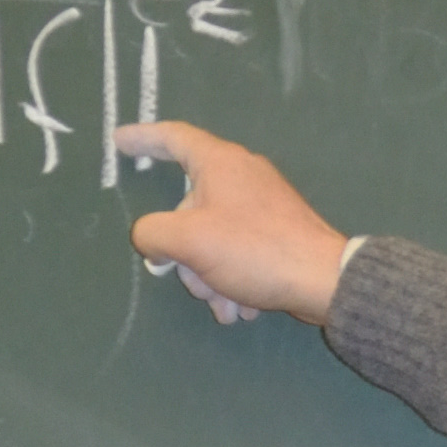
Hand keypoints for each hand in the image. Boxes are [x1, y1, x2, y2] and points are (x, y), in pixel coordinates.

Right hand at [117, 118, 356, 325]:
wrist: (325, 282)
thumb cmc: (254, 251)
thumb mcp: (189, 241)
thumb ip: (153, 233)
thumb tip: (151, 239)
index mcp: (219, 162)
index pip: (172, 138)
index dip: (143, 138)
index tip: (121, 142)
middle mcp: (243, 176)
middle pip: (190, 207)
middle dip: (186, 254)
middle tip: (193, 281)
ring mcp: (264, 205)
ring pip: (215, 238)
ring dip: (211, 277)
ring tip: (224, 306)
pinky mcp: (280, 233)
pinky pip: (241, 252)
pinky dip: (234, 280)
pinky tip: (242, 309)